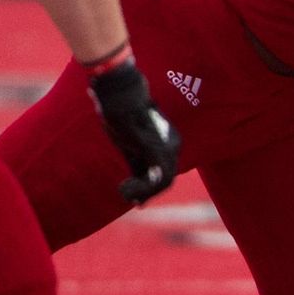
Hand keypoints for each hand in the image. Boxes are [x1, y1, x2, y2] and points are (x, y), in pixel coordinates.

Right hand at [84, 53, 179, 203]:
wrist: (120, 94)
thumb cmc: (121, 114)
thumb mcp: (129, 141)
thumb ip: (135, 158)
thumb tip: (132, 174)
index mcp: (169, 143)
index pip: (165, 173)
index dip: (150, 189)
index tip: (137, 200)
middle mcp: (173, 146)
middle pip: (166, 180)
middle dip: (147, 192)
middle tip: (132, 199)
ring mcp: (166, 147)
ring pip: (163, 182)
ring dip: (143, 193)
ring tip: (124, 191)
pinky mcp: (155, 148)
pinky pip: (157, 178)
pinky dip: (142, 189)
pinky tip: (124, 189)